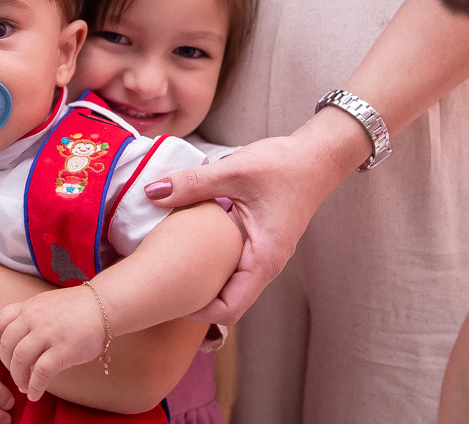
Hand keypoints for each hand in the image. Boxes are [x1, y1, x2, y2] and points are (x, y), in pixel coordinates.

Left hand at [0, 286, 104, 401]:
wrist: (103, 306)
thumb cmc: (76, 308)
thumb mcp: (46, 303)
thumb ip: (30, 316)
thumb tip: (16, 337)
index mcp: (28, 307)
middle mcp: (34, 318)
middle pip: (6, 344)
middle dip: (6, 364)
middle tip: (14, 374)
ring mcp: (48, 333)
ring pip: (20, 359)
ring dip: (18, 377)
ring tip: (23, 386)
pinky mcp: (63, 349)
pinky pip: (41, 372)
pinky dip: (35, 386)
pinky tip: (35, 393)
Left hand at [145, 113, 360, 324]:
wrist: (318, 156)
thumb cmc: (285, 165)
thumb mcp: (234, 170)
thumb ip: (193, 183)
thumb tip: (151, 191)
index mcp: (263, 259)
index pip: (229, 309)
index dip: (196, 311)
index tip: (165, 298)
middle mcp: (265, 265)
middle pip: (227, 303)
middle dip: (193, 300)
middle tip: (158, 286)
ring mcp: (262, 256)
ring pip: (229, 285)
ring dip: (202, 282)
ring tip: (168, 269)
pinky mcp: (257, 243)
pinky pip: (232, 266)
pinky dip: (210, 264)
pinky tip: (188, 247)